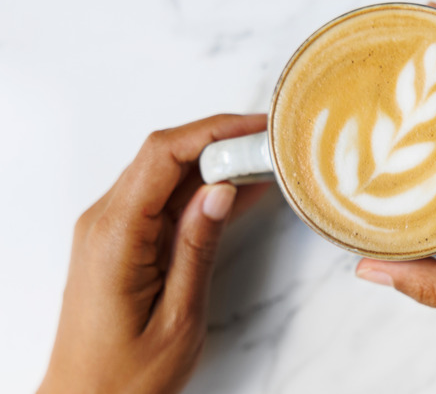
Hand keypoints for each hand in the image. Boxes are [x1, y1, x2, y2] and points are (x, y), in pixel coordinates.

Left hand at [40, 114, 268, 393]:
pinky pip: (164, 201)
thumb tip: (221, 189)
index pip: (163, 156)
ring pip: (166, 175)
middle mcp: (105, 221)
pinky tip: (238, 191)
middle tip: (270, 144)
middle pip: (164, 156)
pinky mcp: (123, 240)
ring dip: (213, 164)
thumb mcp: (177, 316)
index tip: (256, 127)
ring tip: (263, 163)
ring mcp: (112, 229)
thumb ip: (197, 246)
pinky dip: (201, 191)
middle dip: (219, 141)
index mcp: (115, 235)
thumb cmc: (126, 375)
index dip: (212, 131)